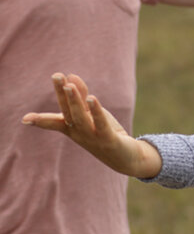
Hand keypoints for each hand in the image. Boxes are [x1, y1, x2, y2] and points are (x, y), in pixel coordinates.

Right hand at [22, 73, 162, 178]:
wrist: (127, 158)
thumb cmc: (105, 133)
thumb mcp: (92, 114)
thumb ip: (82, 96)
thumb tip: (71, 76)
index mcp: (72, 129)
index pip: (55, 120)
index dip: (41, 119)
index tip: (25, 119)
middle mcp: (80, 134)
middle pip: (68, 112)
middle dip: (62, 94)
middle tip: (56, 76)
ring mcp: (93, 137)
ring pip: (81, 118)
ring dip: (75, 101)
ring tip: (70, 86)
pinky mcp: (109, 139)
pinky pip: (101, 123)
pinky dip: (96, 110)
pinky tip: (92, 98)